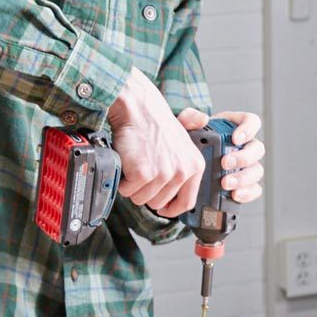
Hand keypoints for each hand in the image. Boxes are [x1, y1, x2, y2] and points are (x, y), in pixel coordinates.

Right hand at [108, 69, 204, 217]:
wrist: (138, 107)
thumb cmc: (156, 123)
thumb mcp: (182, 142)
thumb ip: (186, 161)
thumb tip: (186, 173)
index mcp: (195, 166)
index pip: (187, 203)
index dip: (171, 209)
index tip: (162, 208)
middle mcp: (182, 171)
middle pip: (159, 203)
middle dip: (146, 192)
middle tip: (141, 172)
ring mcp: (163, 174)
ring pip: (141, 199)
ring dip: (132, 186)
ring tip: (134, 164)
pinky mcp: (144, 173)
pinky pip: (127, 191)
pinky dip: (122, 180)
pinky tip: (126, 163)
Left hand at [177, 109, 264, 204]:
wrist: (183, 168)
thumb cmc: (187, 144)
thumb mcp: (183, 129)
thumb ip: (189, 119)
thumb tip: (202, 119)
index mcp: (234, 128)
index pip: (252, 122)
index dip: (248, 129)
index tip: (235, 139)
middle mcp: (244, 147)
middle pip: (257, 149)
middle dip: (243, 157)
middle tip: (225, 163)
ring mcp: (246, 167)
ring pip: (257, 171)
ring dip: (243, 178)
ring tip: (225, 183)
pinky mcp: (245, 185)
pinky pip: (254, 189)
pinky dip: (247, 193)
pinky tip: (234, 195)